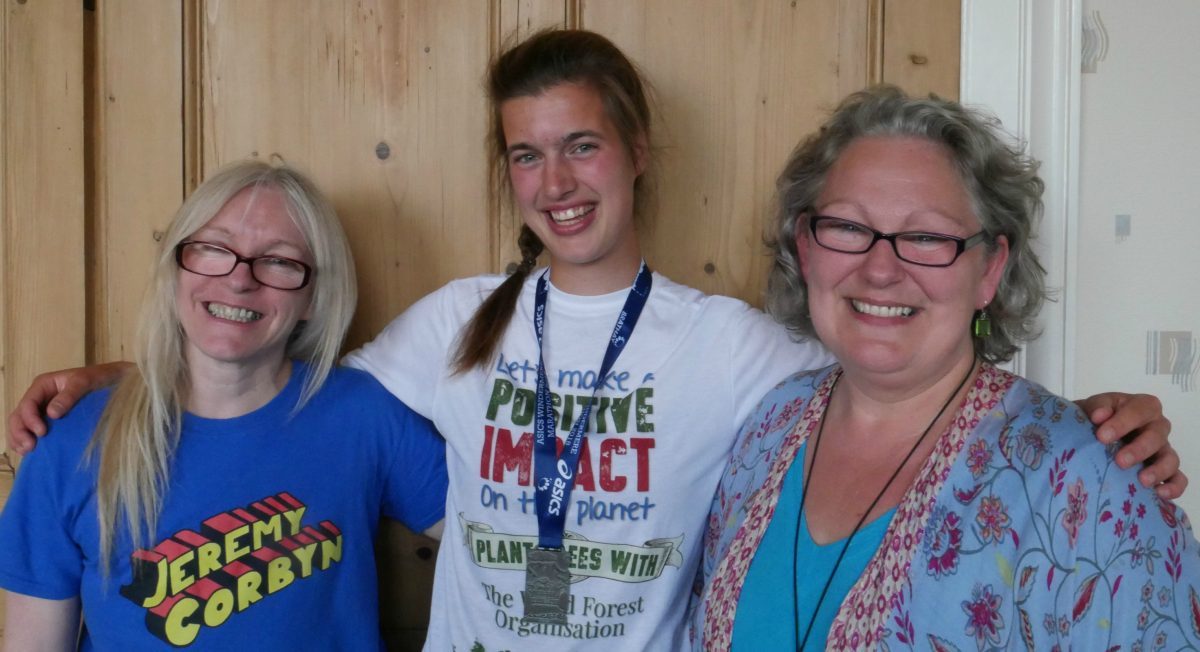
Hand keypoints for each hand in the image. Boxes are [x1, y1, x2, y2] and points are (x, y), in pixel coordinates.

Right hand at [6, 362, 131, 453]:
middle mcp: (39, 397)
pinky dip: (26, 440)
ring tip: (27, 451)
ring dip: (19, 438)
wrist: (114, 381)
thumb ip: (69, 395)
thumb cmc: (100, 378)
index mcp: (43, 385)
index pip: (28, 403)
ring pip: (20, 425)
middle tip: (30, 447)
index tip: (42, 432)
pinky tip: (30, 452)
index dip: (29, 419)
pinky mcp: (49, 420)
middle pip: (18, 415)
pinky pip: (30, 430)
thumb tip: (51, 414)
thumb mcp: (85, 382)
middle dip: (19, 432)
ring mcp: (42, 409)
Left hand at [1080, 392, 1183, 498]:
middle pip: (1156, 436)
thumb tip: (1099, 416)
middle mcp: (1157, 426)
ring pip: (1171, 459)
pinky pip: (1178, 478)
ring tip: (1142, 480)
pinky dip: (1174, 487)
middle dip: (1139, 449)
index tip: (1102, 436)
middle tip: (1120, 461)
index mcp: (1143, 407)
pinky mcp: (1166, 469)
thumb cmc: (1098, 418)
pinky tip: (1159, 493)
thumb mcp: (1095, 407)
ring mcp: (1163, 449)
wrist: (1093, 433)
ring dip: (1158, 470)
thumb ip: (1098, 407)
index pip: (1139, 411)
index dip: (1122, 423)